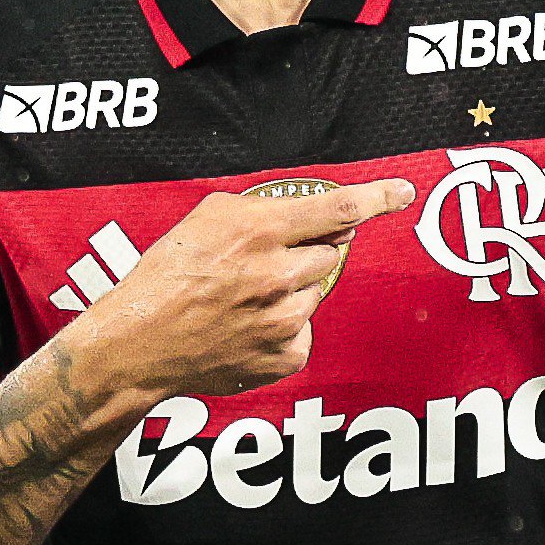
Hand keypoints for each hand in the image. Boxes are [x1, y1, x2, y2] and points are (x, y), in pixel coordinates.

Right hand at [75, 177, 412, 402]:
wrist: (141, 343)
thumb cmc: (168, 277)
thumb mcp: (207, 219)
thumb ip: (264, 210)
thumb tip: (315, 215)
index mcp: (258, 232)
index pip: (337, 209)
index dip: (377, 197)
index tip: (403, 191)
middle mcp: (278, 275)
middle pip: (328, 253)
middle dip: (303, 255)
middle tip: (259, 267)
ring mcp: (285, 319)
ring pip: (315, 291)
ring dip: (290, 292)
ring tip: (243, 300)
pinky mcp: (287, 353)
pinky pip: (304, 329)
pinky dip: (282, 327)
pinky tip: (245, 326)